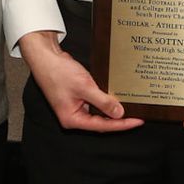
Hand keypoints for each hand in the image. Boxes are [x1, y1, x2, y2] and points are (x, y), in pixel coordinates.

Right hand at [21, 31, 140, 132]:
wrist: (46, 57)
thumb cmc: (58, 72)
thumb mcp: (85, 87)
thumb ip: (103, 101)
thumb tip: (119, 113)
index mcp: (72, 119)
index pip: (102, 126)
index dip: (121, 124)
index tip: (137, 121)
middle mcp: (73, 116)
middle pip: (101, 122)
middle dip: (119, 119)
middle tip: (138, 115)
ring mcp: (75, 107)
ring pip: (98, 112)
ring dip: (113, 109)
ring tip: (130, 108)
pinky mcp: (77, 97)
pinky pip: (94, 103)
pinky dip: (105, 100)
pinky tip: (116, 97)